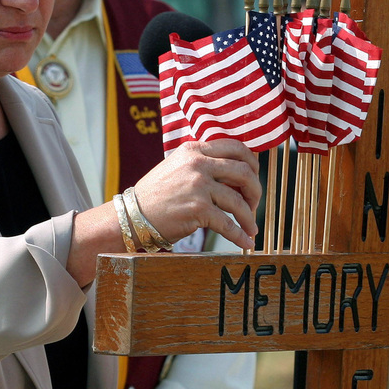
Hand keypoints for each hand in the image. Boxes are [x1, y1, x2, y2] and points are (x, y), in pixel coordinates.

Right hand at [132, 139, 260, 250]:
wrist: (133, 215)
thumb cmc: (157, 193)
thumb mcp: (179, 167)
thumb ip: (205, 164)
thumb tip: (240, 176)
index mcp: (194, 150)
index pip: (236, 147)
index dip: (252, 163)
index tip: (254, 177)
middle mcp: (198, 164)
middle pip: (244, 172)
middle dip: (255, 190)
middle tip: (254, 203)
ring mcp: (198, 186)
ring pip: (239, 200)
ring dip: (249, 216)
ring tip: (250, 226)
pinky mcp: (198, 209)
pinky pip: (228, 223)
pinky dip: (240, 235)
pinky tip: (244, 241)